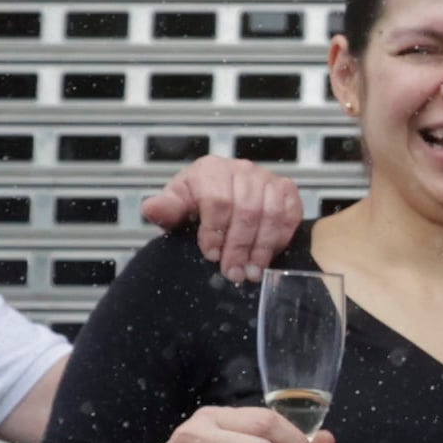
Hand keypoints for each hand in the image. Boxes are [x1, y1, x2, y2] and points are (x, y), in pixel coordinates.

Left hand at [137, 153, 309, 284]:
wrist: (218, 199)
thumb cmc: (197, 204)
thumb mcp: (176, 207)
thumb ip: (166, 209)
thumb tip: (153, 209)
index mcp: (210, 170)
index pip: (218, 200)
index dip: (215, 231)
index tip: (212, 256)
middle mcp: (242, 169)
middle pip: (246, 210)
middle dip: (239, 246)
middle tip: (233, 273)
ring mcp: (267, 179)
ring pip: (270, 214)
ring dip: (261, 248)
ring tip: (251, 272)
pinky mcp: (287, 191)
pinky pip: (290, 215)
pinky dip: (280, 239)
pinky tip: (268, 257)